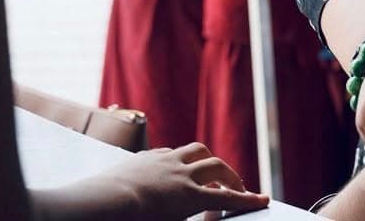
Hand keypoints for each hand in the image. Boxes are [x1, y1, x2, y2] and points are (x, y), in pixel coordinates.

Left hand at [91, 143, 267, 218]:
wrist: (101, 203)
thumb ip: (190, 219)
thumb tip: (205, 217)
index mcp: (189, 196)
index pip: (226, 198)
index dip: (247, 200)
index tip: (263, 199)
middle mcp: (182, 174)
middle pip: (217, 166)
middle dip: (232, 176)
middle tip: (237, 187)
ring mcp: (164, 161)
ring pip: (196, 150)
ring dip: (209, 160)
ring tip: (211, 171)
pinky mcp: (146, 157)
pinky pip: (171, 153)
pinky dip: (181, 160)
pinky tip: (176, 169)